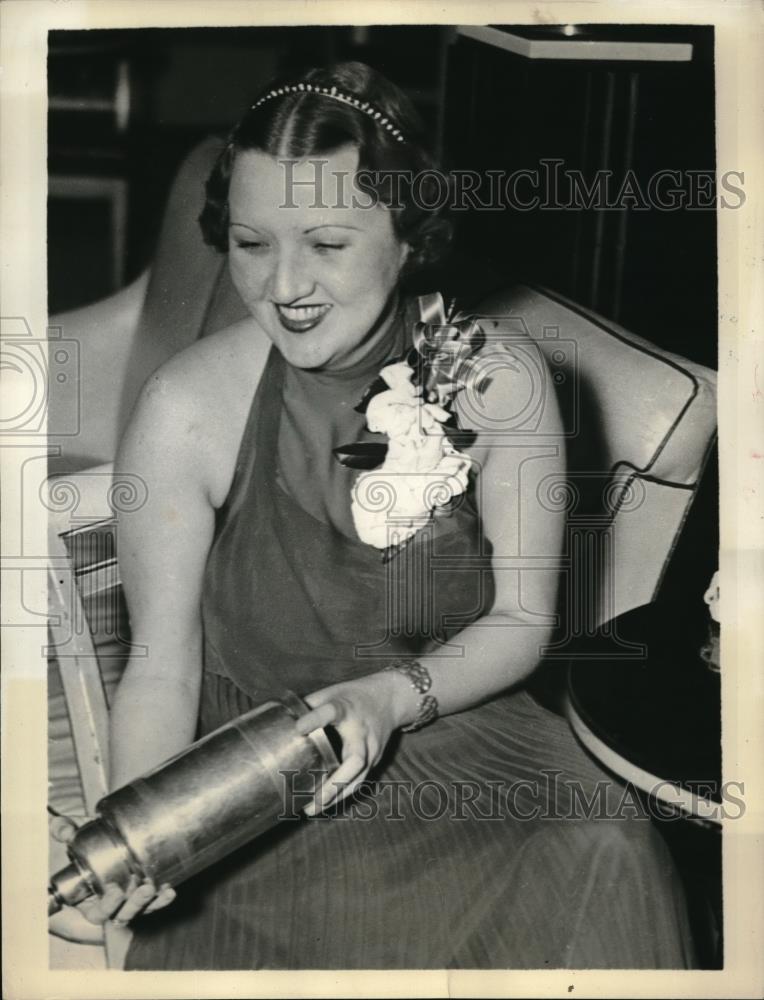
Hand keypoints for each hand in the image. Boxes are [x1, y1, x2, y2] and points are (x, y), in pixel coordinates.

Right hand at [48, 814, 175, 935]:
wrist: (102, 842)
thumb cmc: (86, 844)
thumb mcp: (75, 838)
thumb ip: (66, 832)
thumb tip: (61, 828)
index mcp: (89, 900)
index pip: (98, 912)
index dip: (107, 906)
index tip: (115, 890)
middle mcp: (110, 905)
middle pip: (121, 914)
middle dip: (134, 904)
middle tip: (145, 887)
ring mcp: (127, 902)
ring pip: (139, 911)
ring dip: (150, 902)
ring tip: (158, 887)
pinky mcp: (143, 897)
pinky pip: (154, 904)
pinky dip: (162, 899)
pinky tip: (170, 889)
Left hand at [296, 670, 411, 814]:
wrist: (391, 698)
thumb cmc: (354, 696)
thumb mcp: (332, 692)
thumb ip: (310, 707)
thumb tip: (281, 722)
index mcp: (346, 708)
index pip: (331, 712)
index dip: (315, 719)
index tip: (299, 728)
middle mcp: (362, 730)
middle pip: (355, 760)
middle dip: (334, 784)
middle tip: (312, 800)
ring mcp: (372, 747)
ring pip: (359, 777)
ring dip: (337, 796)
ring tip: (312, 809)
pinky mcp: (376, 759)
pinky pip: (360, 780)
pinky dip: (343, 793)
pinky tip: (326, 803)